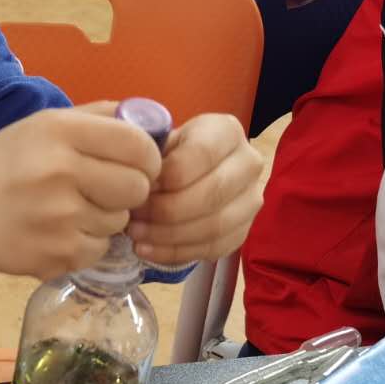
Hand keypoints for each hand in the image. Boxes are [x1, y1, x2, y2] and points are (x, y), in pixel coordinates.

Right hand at [0, 103, 162, 279]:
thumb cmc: (2, 163)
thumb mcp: (42, 125)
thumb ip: (97, 118)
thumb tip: (150, 121)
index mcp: (61, 132)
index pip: (139, 145)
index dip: (147, 157)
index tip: (136, 164)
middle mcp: (63, 171)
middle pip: (138, 187)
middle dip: (128, 189)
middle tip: (103, 189)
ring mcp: (61, 217)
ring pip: (121, 221)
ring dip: (104, 217)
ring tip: (69, 210)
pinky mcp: (58, 254)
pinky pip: (100, 248)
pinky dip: (86, 243)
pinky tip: (59, 232)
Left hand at [126, 114, 262, 265]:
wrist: (189, 170)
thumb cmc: (167, 152)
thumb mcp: (157, 140)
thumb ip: (149, 153)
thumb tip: (136, 181)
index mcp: (227, 131)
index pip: (200, 155)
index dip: (166, 176)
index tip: (138, 186)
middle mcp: (249, 163)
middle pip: (211, 194)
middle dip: (165, 210)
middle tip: (133, 216)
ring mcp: (251, 200)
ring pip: (214, 227)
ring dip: (168, 236)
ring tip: (135, 234)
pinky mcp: (243, 230)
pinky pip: (213, 248)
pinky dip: (176, 252)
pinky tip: (147, 250)